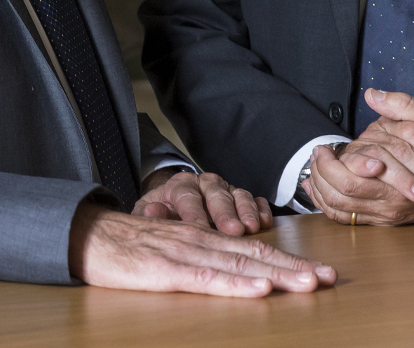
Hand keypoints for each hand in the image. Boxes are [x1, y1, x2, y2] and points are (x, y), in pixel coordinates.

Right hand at [69, 203, 335, 296]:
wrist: (90, 235)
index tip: (321, 272)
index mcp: (206, 238)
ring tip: (306, 283)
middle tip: (328, 277)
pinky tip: (257, 288)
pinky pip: (206, 277)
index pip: (256, 249)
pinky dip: (235, 284)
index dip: (290, 260)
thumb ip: (205, 257)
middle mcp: (202, 241)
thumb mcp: (175, 248)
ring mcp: (186, 254)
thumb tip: (241, 271)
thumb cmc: (132, 247)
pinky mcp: (167, 270)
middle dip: (294, 267)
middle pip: (256, 254)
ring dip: (275, 274)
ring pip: (239, 264)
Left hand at [133, 169, 271, 234]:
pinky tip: (265, 222)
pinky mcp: (241, 198)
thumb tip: (151, 211)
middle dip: (225, 213)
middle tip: (232, 230)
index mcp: (180, 184)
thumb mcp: (148, 214)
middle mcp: (204, 183)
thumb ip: (150, 214)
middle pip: (215, 194)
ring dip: (246, 211)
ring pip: (237, 194)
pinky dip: (260, 209)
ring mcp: (225, 190)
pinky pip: (254, 199)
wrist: (173, 204)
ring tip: (251, 228)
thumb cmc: (162, 215)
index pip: (186, 195)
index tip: (198, 228)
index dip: (194, 212)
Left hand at [303, 89, 413, 225]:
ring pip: (341, 210)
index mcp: (401, 183)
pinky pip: (347, 219)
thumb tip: (373, 94)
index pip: (351, 180)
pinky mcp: (386, 221)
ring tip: (313, 170)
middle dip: (320, 175)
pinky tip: (317, 188)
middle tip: (316, 155)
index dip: (330, 165)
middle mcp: (392, 204)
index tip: (322, 147)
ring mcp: (388, 215)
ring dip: (320, 190)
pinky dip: (328, 204)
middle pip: (340, 197)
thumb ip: (405, 107)